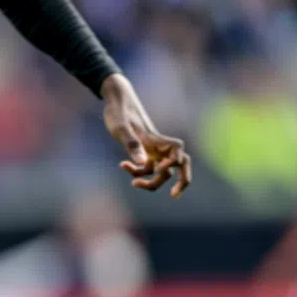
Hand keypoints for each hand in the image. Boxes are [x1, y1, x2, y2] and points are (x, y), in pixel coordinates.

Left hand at [102, 74, 191, 197]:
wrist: (116, 100)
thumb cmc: (119, 112)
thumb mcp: (121, 128)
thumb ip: (131, 144)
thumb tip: (142, 162)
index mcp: (158, 140)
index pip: (178, 152)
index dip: (175, 163)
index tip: (159, 167)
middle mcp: (159, 146)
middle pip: (180, 165)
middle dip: (181, 181)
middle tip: (174, 196)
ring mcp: (153, 150)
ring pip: (163, 172)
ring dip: (151, 181)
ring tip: (134, 184)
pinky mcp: (144, 153)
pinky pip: (147, 168)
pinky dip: (137, 172)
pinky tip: (123, 165)